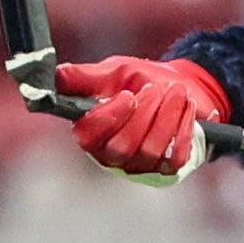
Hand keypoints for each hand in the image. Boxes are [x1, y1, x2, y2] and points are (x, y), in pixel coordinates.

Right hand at [63, 55, 230, 179]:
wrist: (182, 86)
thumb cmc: (141, 81)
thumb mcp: (114, 72)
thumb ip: (85, 76)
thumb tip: (56, 75)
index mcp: (93, 132)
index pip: (88, 137)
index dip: (108, 118)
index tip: (127, 95)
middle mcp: (112, 155)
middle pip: (121, 147)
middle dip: (143, 115)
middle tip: (155, 89)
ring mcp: (140, 166)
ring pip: (150, 150)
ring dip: (167, 115)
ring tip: (176, 91)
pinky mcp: (167, 169)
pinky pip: (175, 155)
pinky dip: (183, 127)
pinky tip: (188, 107)